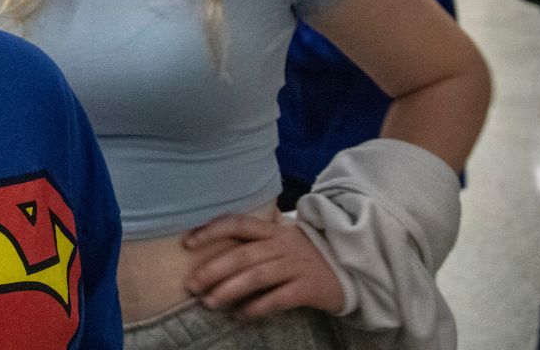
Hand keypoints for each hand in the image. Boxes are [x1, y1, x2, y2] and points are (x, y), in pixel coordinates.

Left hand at [183, 214, 345, 318]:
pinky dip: (257, 307)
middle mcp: (283, 244)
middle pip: (243, 255)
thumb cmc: (305, 254)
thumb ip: (256, 236)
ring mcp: (297, 265)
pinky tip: (241, 316)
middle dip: (213, 270)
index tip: (188, 243)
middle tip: (193, 285)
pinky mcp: (309, 287)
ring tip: (210, 302)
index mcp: (273, 230)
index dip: (212, 230)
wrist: (351, 269)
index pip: (238, 223)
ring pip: (258, 276)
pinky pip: (279, 298)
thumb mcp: (283, 238)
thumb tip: (214, 237)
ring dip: (230, 290)